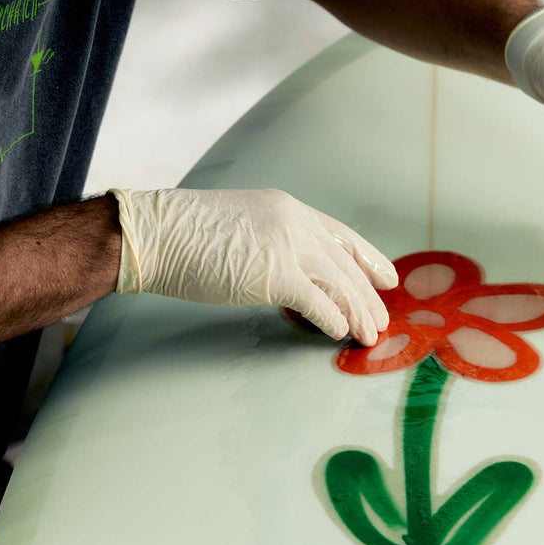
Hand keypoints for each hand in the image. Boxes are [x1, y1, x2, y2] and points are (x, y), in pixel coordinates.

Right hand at [107, 187, 397, 343]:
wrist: (155, 234)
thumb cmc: (187, 235)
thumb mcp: (242, 224)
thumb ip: (273, 242)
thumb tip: (293, 275)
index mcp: (287, 208)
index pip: (341, 234)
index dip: (368, 258)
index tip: (387, 277)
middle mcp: (294, 222)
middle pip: (346, 263)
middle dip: (368, 296)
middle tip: (381, 322)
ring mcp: (286, 246)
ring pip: (340, 283)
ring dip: (358, 313)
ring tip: (369, 336)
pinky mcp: (274, 275)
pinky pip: (317, 302)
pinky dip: (332, 320)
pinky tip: (340, 333)